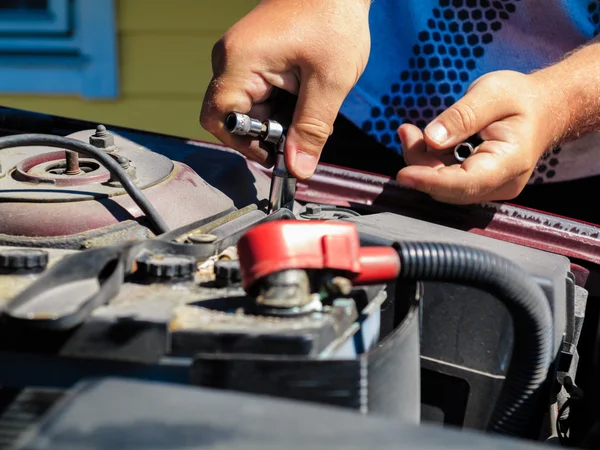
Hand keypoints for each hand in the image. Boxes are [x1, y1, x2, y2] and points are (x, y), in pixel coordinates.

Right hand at [200, 0, 370, 178]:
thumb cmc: (335, 19)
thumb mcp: (329, 82)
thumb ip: (311, 129)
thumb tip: (298, 169)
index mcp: (240, 62)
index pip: (220, 120)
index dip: (245, 145)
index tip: (276, 154)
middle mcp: (230, 58)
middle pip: (231, 117)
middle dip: (264, 133)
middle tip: (299, 134)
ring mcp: (240, 56)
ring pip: (245, 108)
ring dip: (273, 119)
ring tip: (305, 108)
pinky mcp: (252, 57)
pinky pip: (255, 93)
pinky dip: (277, 105)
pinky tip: (302, 97)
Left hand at [396, 70, 565, 203]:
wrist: (543, 109)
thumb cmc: (521, 99)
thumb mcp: (492, 92)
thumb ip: (462, 116)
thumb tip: (431, 139)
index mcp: (511, 161)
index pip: (465, 182)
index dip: (431, 181)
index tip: (403, 175)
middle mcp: (501, 183)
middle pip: (448, 188)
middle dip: (420, 163)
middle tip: (406, 131)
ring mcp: (489, 188)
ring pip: (442, 187)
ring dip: (422, 161)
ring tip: (411, 132)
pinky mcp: (478, 185)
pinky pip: (445, 181)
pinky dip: (429, 162)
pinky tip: (425, 140)